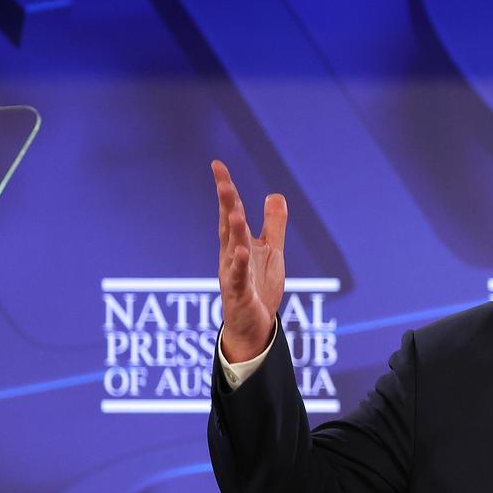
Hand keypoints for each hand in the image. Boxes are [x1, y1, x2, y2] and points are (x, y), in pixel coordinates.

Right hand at [212, 160, 286, 362]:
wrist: (252, 327)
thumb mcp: (271, 251)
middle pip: (228, 226)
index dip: (226, 189)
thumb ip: (273, 225)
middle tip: (222, 181)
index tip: (217, 165)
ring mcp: (233, 275)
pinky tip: (241, 253)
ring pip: (232, 250)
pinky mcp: (239, 295)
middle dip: (226, 204)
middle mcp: (231, 256)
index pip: (231, 211)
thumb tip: (275, 194)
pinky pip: (238, 279)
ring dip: (234, 231)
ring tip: (235, 212)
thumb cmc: (258, 288)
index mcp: (238, 243)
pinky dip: (239, 266)